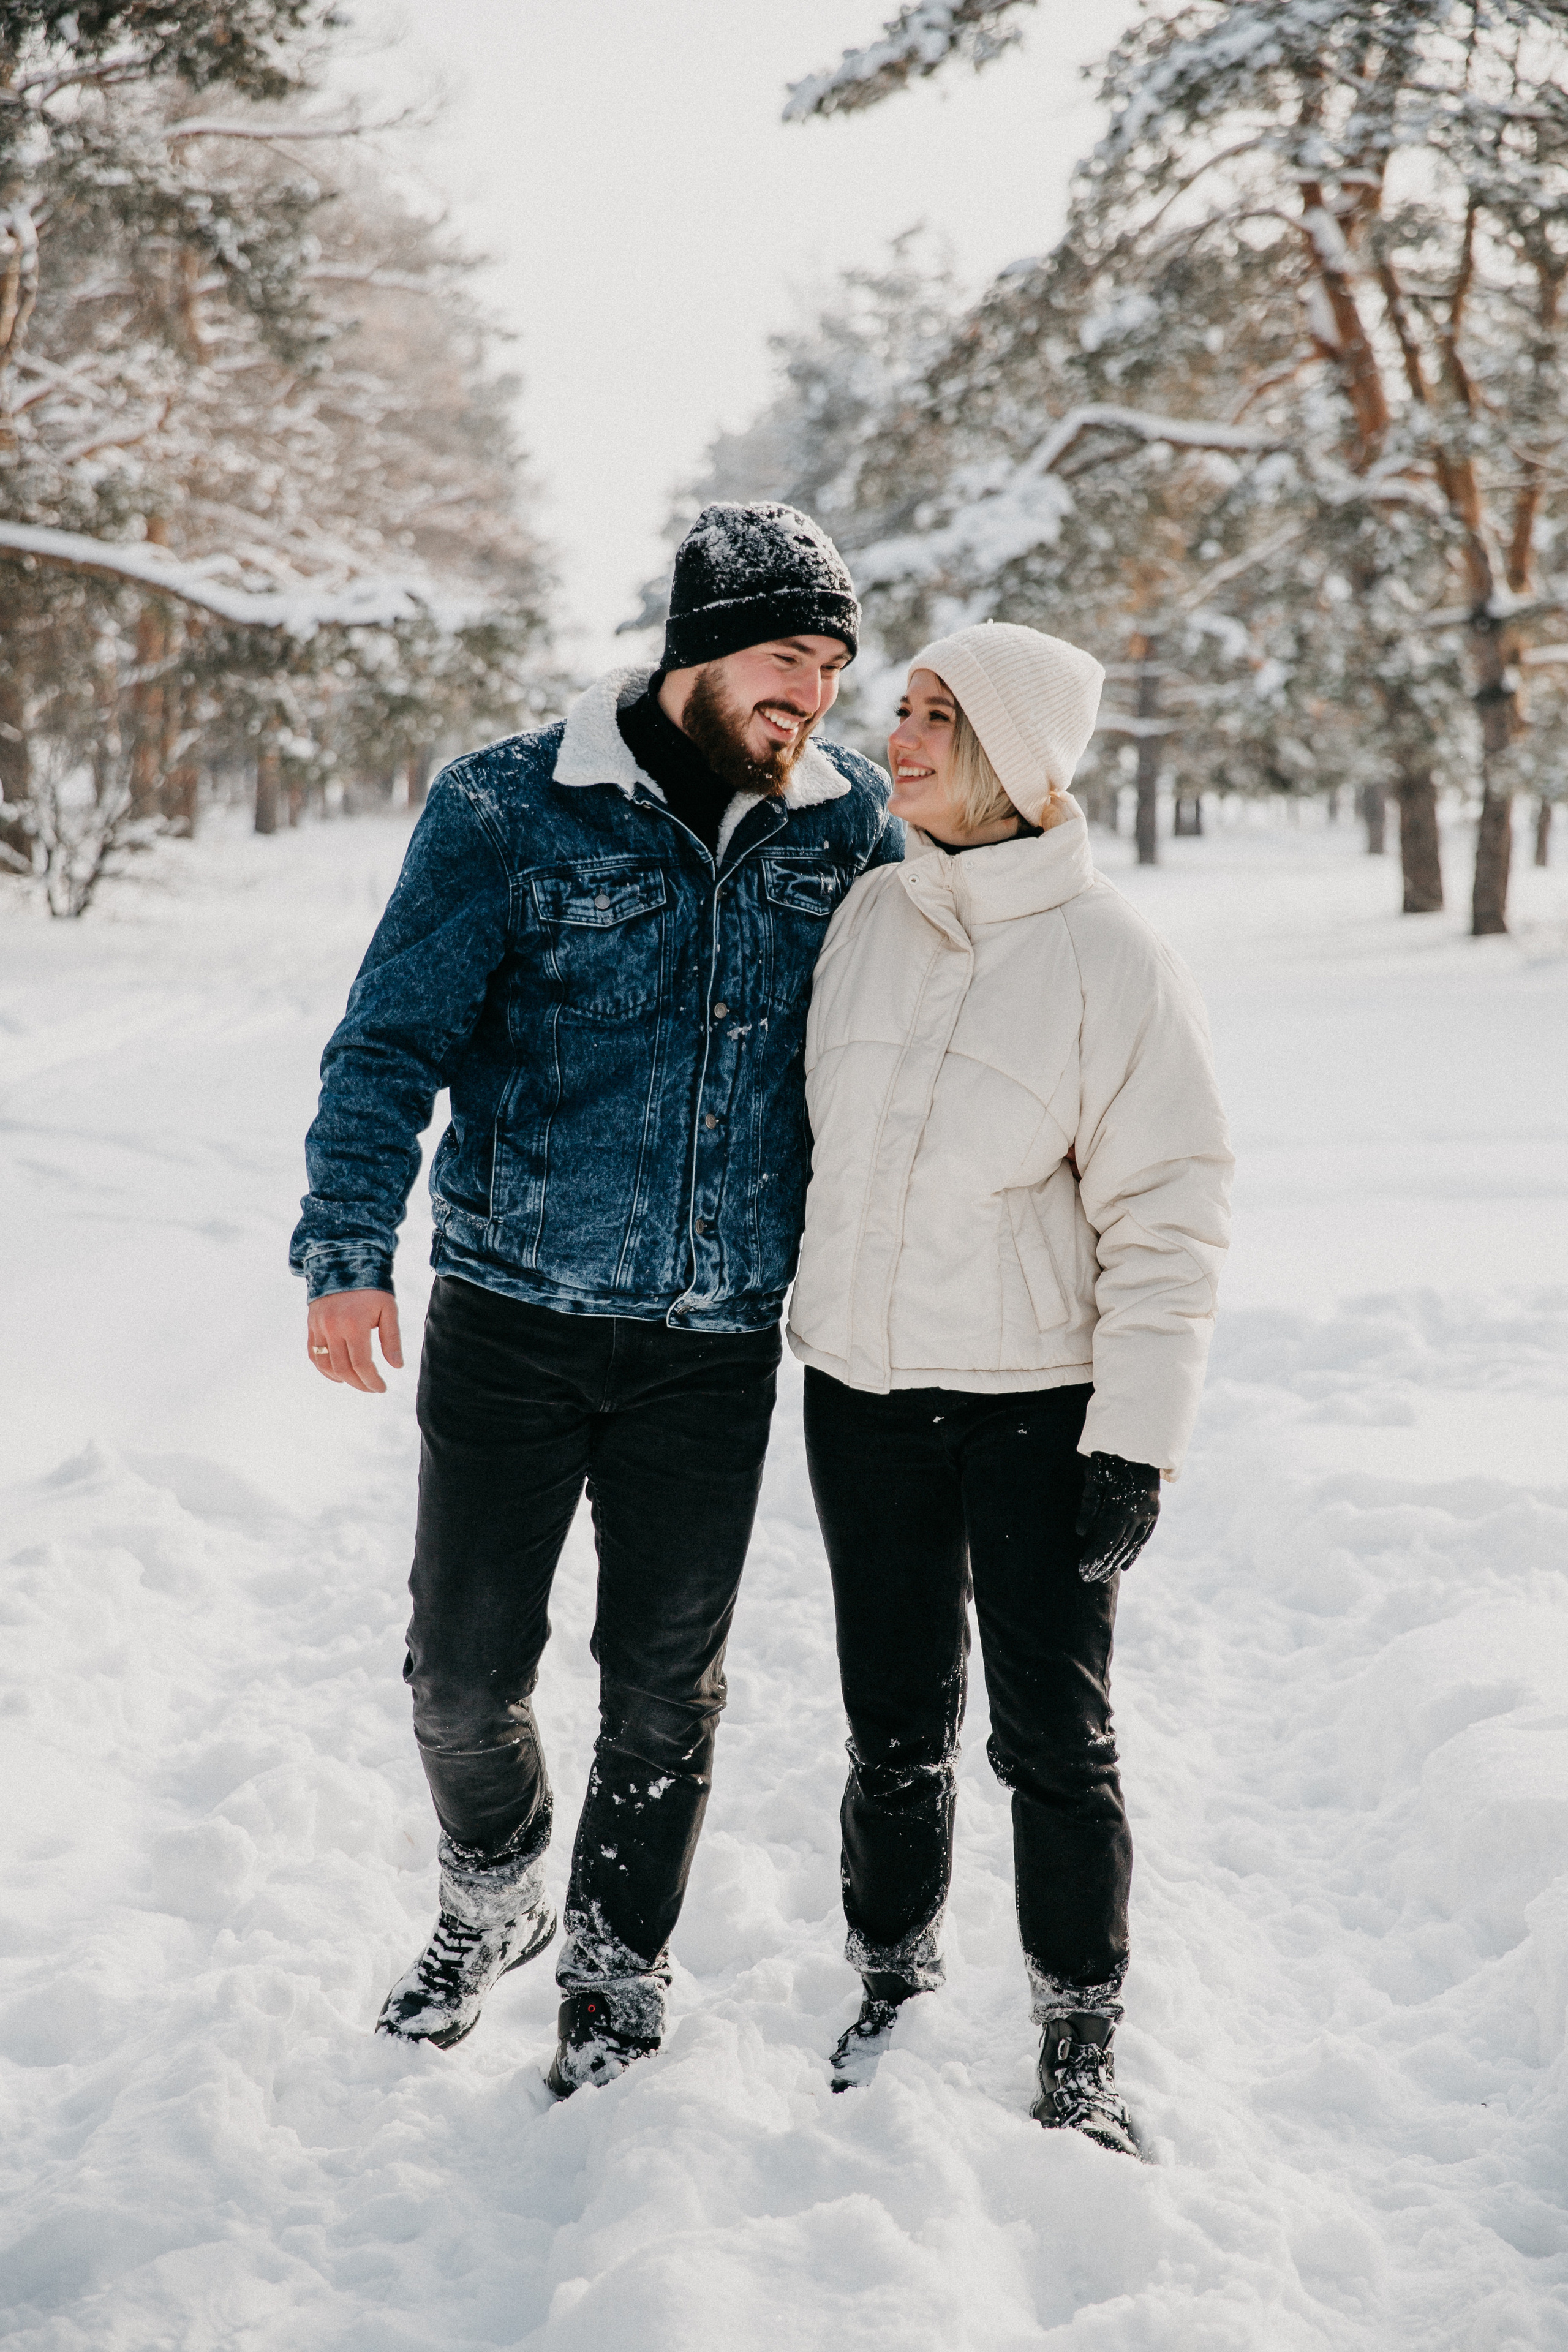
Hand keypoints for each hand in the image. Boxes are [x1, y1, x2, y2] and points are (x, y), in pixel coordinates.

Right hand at [307, 1289, 402, 1394]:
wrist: (344, 1262)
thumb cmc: (372, 1287)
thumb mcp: (388, 1309)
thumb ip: (391, 1339)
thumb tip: (397, 1366)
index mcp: (355, 1325)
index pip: (362, 1365)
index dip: (372, 1381)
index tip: (382, 1388)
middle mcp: (333, 1328)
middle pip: (344, 1369)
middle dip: (359, 1384)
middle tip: (372, 1388)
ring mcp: (319, 1327)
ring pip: (326, 1364)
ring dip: (341, 1379)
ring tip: (356, 1382)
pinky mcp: (311, 1324)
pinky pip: (313, 1353)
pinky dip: (324, 1368)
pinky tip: (337, 1374)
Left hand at [1074, 1452, 1159, 1584]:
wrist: (1139, 1441)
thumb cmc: (1110, 1455)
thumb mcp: (1094, 1475)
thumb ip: (1089, 1505)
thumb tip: (1081, 1533)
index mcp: (1123, 1505)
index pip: (1107, 1541)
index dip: (1094, 1557)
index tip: (1082, 1570)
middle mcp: (1139, 1512)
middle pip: (1119, 1546)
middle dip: (1103, 1564)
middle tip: (1089, 1579)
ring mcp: (1150, 1512)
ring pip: (1132, 1544)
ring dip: (1117, 1561)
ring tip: (1103, 1576)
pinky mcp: (1154, 1510)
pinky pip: (1144, 1537)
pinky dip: (1134, 1551)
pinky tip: (1126, 1565)